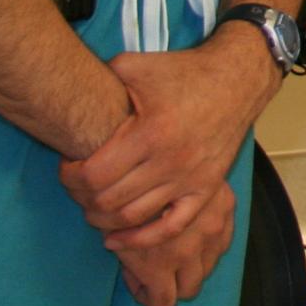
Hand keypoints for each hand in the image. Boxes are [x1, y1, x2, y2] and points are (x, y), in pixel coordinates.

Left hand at [59, 25, 275, 239]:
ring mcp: (190, 178)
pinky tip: (117, 239)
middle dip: (82, 197)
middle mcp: (170, 161)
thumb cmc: (185, 72)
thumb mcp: (138, 66)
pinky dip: (141, 239)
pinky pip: (171, 227)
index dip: (70, 176)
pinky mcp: (206, 188)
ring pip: (132, 217)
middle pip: (108, 200)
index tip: (68, 166)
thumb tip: (72, 88)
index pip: (94, 174)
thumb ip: (101, 77)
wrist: (237, 80)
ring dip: (103, 218)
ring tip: (93, 205)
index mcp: (150, 132)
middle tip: (77, 186)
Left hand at [114, 178, 236, 305]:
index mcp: (163, 261)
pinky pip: (223, 240)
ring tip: (168, 248)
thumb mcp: (114, 221)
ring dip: (191, 265)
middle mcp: (192, 249)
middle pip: (190, 290)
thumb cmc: (125, 184)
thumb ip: (121, 240)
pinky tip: (188, 229)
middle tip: (149, 264)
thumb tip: (112, 244)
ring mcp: (213, 228)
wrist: (163, 144)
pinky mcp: (226, 207)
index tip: (130, 271)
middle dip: (170, 284)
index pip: (163, 299)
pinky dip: (208, 242)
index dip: (143, 291)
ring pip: (209, 267)